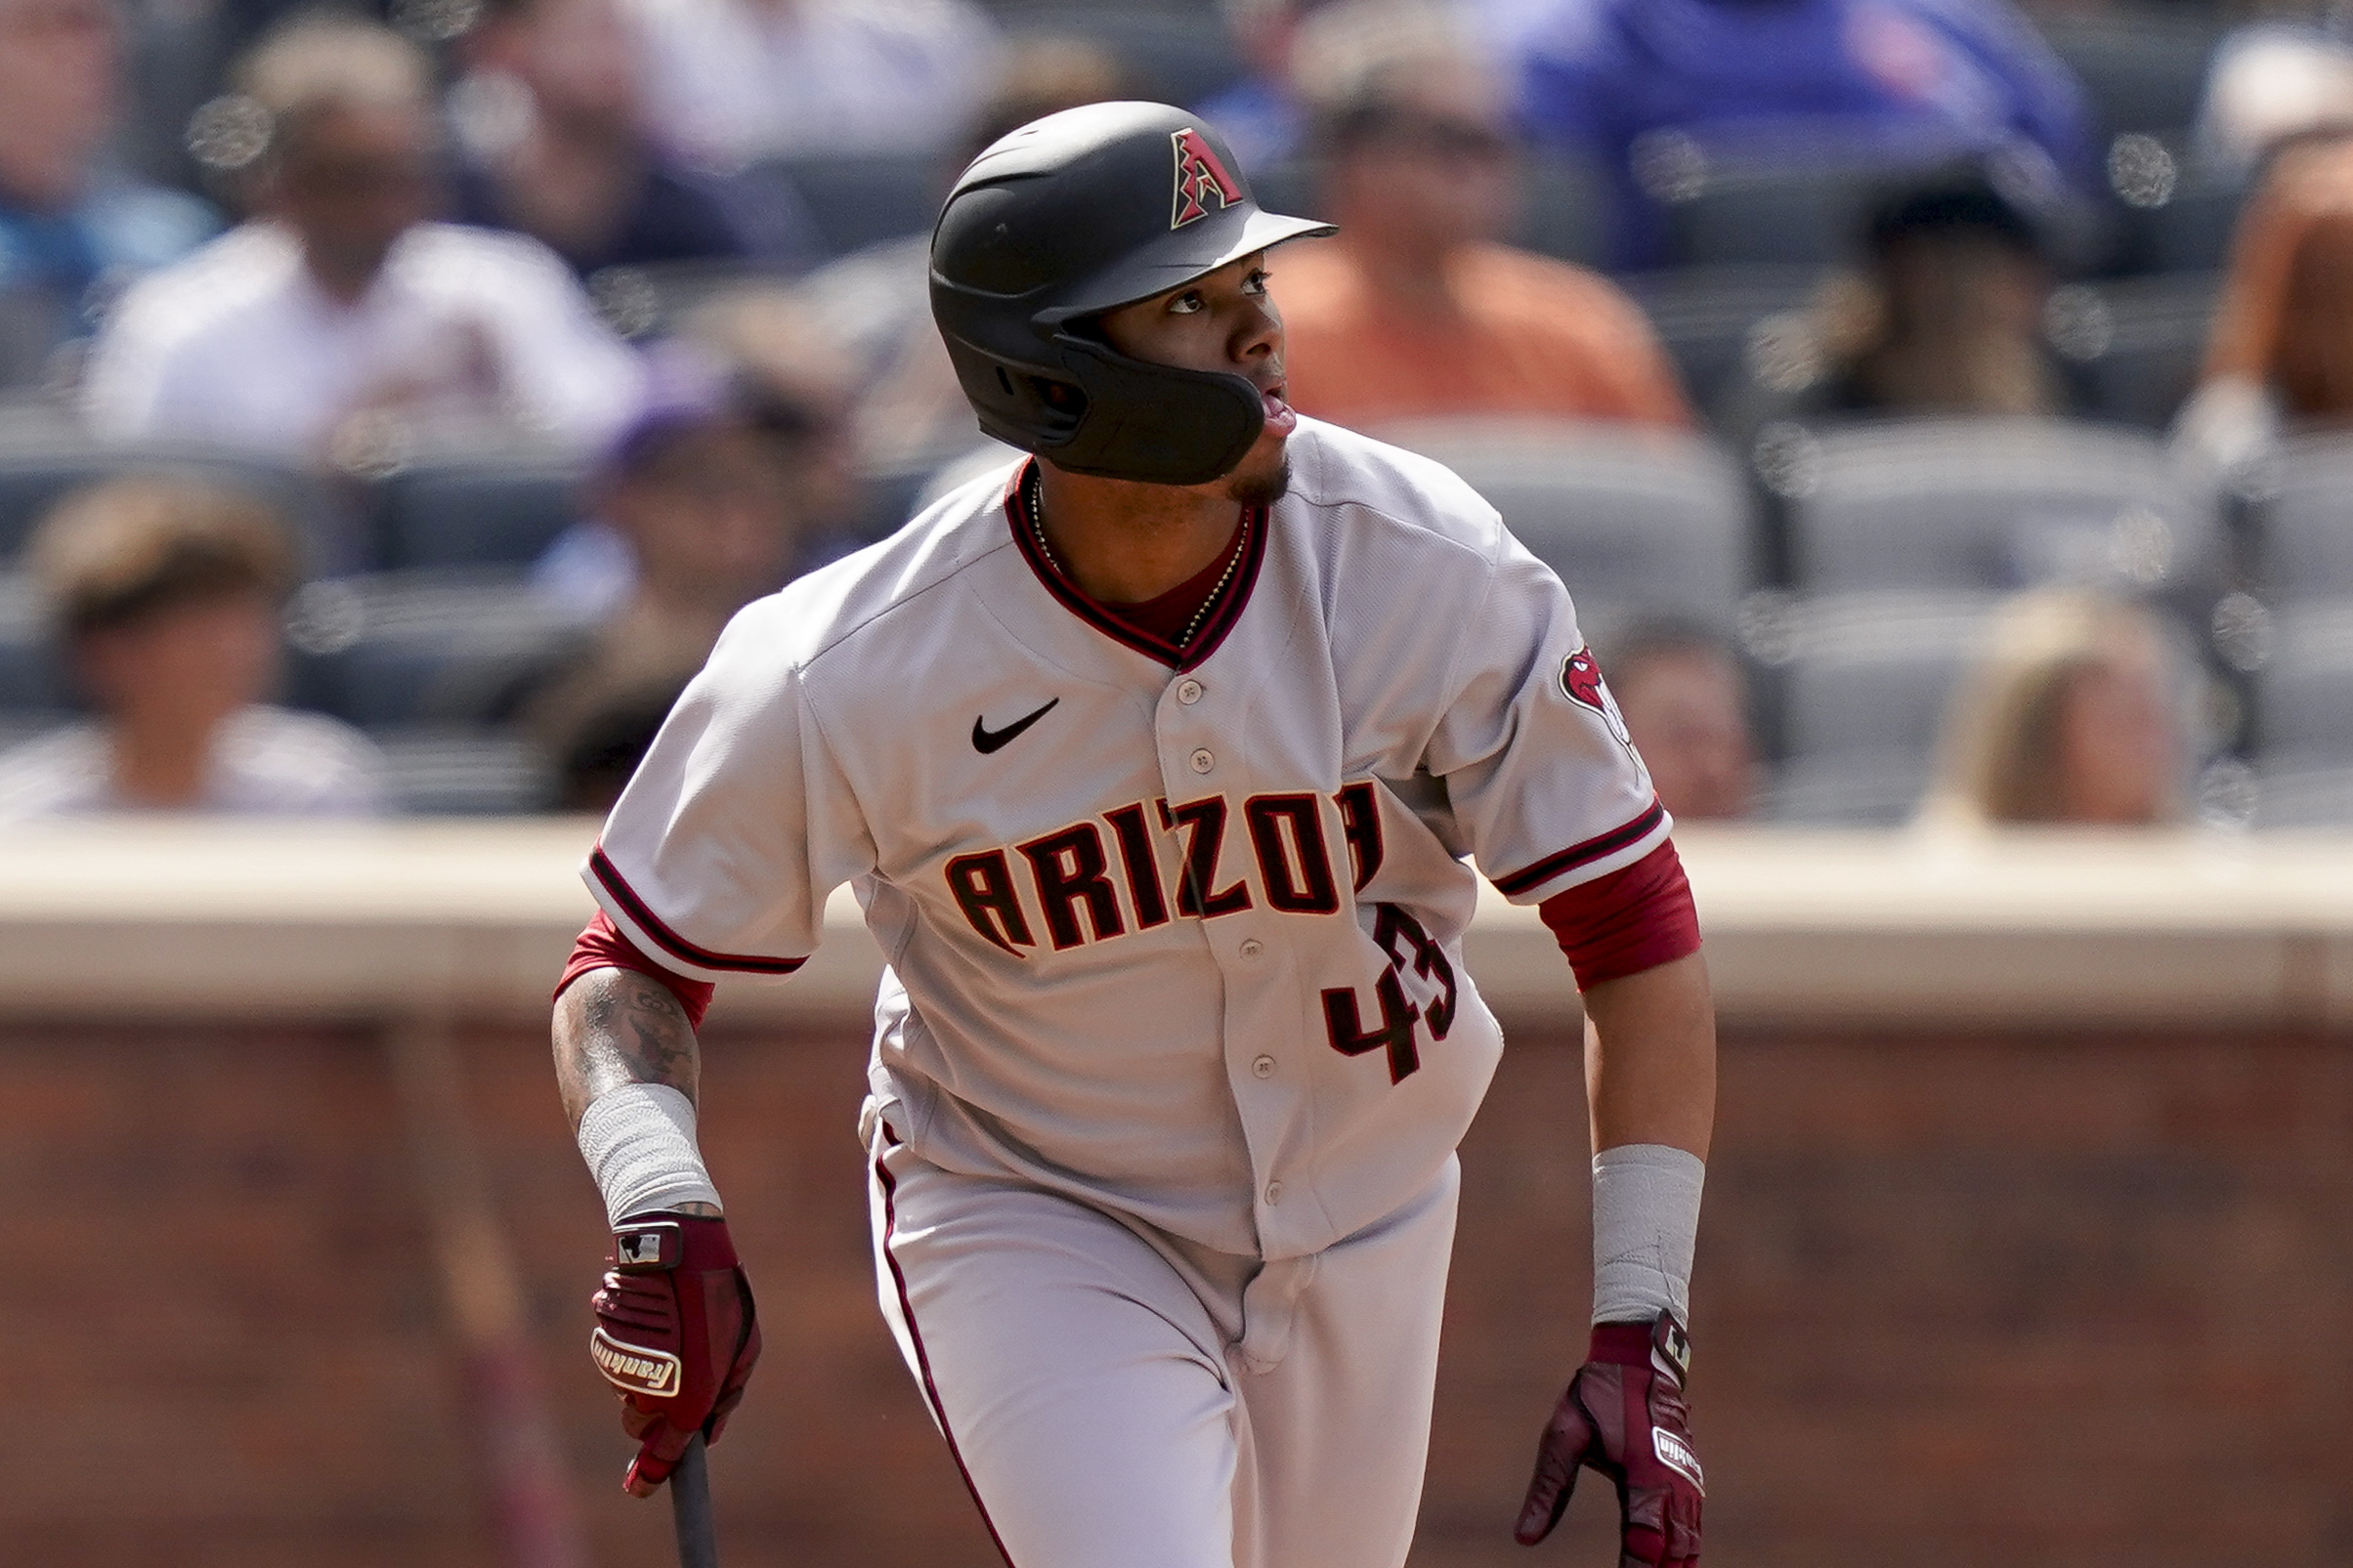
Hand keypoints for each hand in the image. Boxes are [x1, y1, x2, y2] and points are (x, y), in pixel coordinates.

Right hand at [588, 1213, 760, 1495]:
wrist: (679, 1250)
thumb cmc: (721, 1299)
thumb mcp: (743, 1348)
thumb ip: (728, 1396)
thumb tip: (709, 1433)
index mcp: (692, 1396)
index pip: (665, 1452)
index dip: (651, 1476)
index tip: (638, 1490)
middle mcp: (653, 1389)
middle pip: (639, 1426)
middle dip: (652, 1416)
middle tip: (675, 1384)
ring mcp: (625, 1368)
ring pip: (626, 1393)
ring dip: (644, 1377)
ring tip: (672, 1334)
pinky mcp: (606, 1344)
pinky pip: (616, 1364)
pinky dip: (630, 1352)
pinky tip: (652, 1321)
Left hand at [1515, 1313, 1701, 1565]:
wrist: (1638, 1358)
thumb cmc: (1596, 1395)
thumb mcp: (1563, 1437)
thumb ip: (1547, 1490)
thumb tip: (1524, 1539)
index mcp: (1643, 1475)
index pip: (1645, 1544)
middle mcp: (1673, 1483)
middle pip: (1675, 1552)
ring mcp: (1688, 1479)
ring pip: (1690, 1542)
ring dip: (1676, 1566)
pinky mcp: (1691, 1475)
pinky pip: (1694, 1524)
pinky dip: (1686, 1549)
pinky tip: (1670, 1564)